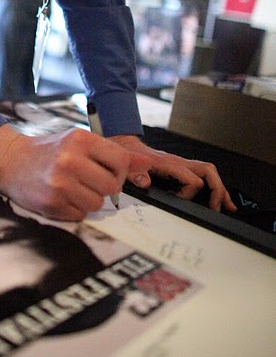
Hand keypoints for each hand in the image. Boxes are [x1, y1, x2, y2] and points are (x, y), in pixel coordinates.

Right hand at [0, 124, 129, 220]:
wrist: (11, 161)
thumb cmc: (50, 150)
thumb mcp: (80, 142)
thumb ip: (113, 153)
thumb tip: (147, 164)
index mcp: (80, 140)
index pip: (121, 161)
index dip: (120, 170)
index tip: (110, 170)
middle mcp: (70, 160)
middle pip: (112, 186)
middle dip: (106, 187)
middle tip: (90, 180)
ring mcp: (60, 183)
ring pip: (98, 203)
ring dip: (90, 199)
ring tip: (74, 187)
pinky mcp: (52, 203)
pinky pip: (81, 214)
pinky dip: (76, 208)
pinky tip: (63, 196)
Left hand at [108, 135, 236, 212]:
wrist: (128, 148)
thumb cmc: (131, 158)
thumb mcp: (129, 166)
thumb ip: (136, 175)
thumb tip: (146, 182)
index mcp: (168, 163)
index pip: (191, 179)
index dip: (189, 194)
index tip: (181, 201)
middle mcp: (179, 162)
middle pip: (208, 172)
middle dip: (216, 189)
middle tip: (216, 207)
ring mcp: (183, 165)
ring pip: (209, 173)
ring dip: (220, 189)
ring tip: (228, 206)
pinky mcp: (183, 169)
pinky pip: (204, 176)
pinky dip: (214, 187)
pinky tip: (220, 199)